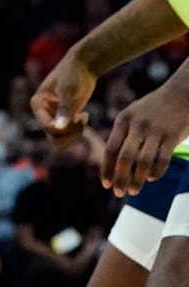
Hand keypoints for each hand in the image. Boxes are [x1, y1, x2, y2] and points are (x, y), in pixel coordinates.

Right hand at [32, 55, 95, 147]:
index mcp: (37, 104)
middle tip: (81, 121)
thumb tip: (59, 127)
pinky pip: (67, 134)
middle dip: (69, 133)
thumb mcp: (69, 92)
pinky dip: (77, 130)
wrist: (83, 66)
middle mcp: (42, 112)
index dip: (64, 128)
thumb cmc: (73, 75)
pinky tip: (84, 116)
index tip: (79, 117)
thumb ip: (64, 110)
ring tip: (83, 119)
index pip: (47, 127)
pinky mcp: (64, 117)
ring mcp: (53, 115)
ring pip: (60, 138)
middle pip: (53, 136)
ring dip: (74, 134)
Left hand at [100, 81, 188, 195]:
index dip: (106, 168)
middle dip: (119, 178)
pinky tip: (150, 178)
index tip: (105, 183)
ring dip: (136, 179)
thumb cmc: (153, 107)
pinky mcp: (172, 136)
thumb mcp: (132, 114)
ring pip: (143, 161)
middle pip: (124, 158)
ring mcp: (155, 131)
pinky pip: (162, 159)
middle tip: (118, 193)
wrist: (181, 93)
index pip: (110, 149)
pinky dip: (156, 171)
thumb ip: (123, 133)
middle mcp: (137, 126)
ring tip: (133, 191)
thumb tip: (113, 159)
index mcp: (123, 120)